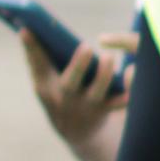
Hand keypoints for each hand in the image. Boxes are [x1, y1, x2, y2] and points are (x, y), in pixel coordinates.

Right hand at [25, 27, 134, 160]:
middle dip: (78, 66)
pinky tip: (132, 71)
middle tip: (86, 47)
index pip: (37, 65)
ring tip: (108, 57)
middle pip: (70, 83)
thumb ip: (40, 58)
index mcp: (45, 86)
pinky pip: (120, 101)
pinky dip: (127, 90)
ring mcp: (86, 106)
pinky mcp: (106, 110)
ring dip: (104, 74)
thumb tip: (31, 27)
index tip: (27, 29)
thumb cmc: (60, 94)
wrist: (78, 134)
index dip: (31, 48)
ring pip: (97, 92)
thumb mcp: (46, 81)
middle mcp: (64, 98)